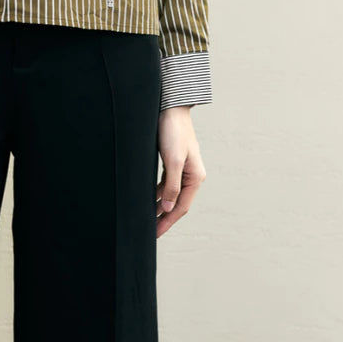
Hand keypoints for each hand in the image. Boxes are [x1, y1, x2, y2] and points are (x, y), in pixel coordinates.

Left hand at [155, 106, 206, 237]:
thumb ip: (171, 185)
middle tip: (150, 231)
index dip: (167, 221)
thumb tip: (167, 207)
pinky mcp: (172, 162)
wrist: (170, 108)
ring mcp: (182, 169)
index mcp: (195, 177)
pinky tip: (148, 198)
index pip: (181, 207)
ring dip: (159, 206)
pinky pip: (165, 183)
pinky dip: (157, 193)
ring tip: (147, 218)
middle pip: (176, 202)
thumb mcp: (173, 161)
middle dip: (163, 217)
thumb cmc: (173, 132)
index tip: (155, 233)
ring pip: (170, 194)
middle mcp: (191, 175)